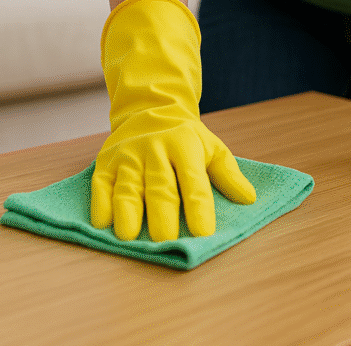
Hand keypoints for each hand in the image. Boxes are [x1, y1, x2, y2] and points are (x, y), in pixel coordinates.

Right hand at [91, 0, 255, 241]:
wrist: (150, 109)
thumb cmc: (186, 138)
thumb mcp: (212, 147)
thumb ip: (228, 174)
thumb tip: (249, 198)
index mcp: (186, 147)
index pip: (194, 182)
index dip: (199, 208)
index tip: (203, 234)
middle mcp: (156, 151)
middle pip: (159, 187)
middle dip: (162, 215)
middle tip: (166, 241)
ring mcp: (128, 156)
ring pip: (128, 187)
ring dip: (128, 212)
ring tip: (129, 236)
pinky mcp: (106, 163)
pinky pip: (101, 184)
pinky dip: (100, 204)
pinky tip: (103, 223)